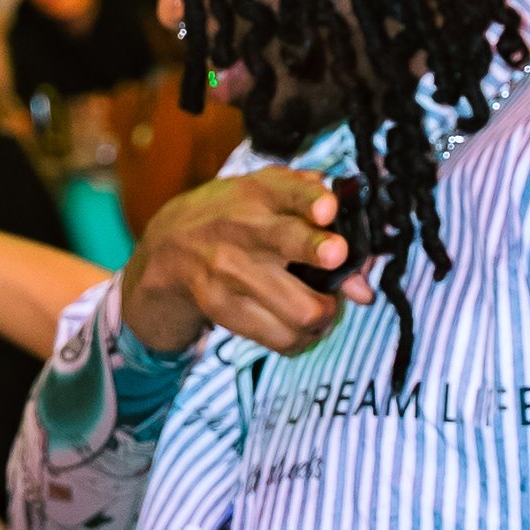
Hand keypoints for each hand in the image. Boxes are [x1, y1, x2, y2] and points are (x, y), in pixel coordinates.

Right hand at [119, 171, 367, 357]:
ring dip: (325, 313)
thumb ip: (323, 221)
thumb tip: (361, 277)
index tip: (328, 210)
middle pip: (290, 242)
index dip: (313, 200)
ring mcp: (230, 271)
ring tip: (323, 306)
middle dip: (325, 254)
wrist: (168, 247)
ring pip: (302, 309)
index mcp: (261, 192)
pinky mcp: (223, 308)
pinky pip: (283, 339)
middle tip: (340, 263)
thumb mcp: (271, 196)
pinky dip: (302, 337)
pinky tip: (299, 325)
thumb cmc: (235, 216)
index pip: (291, 190)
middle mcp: (243, 228)